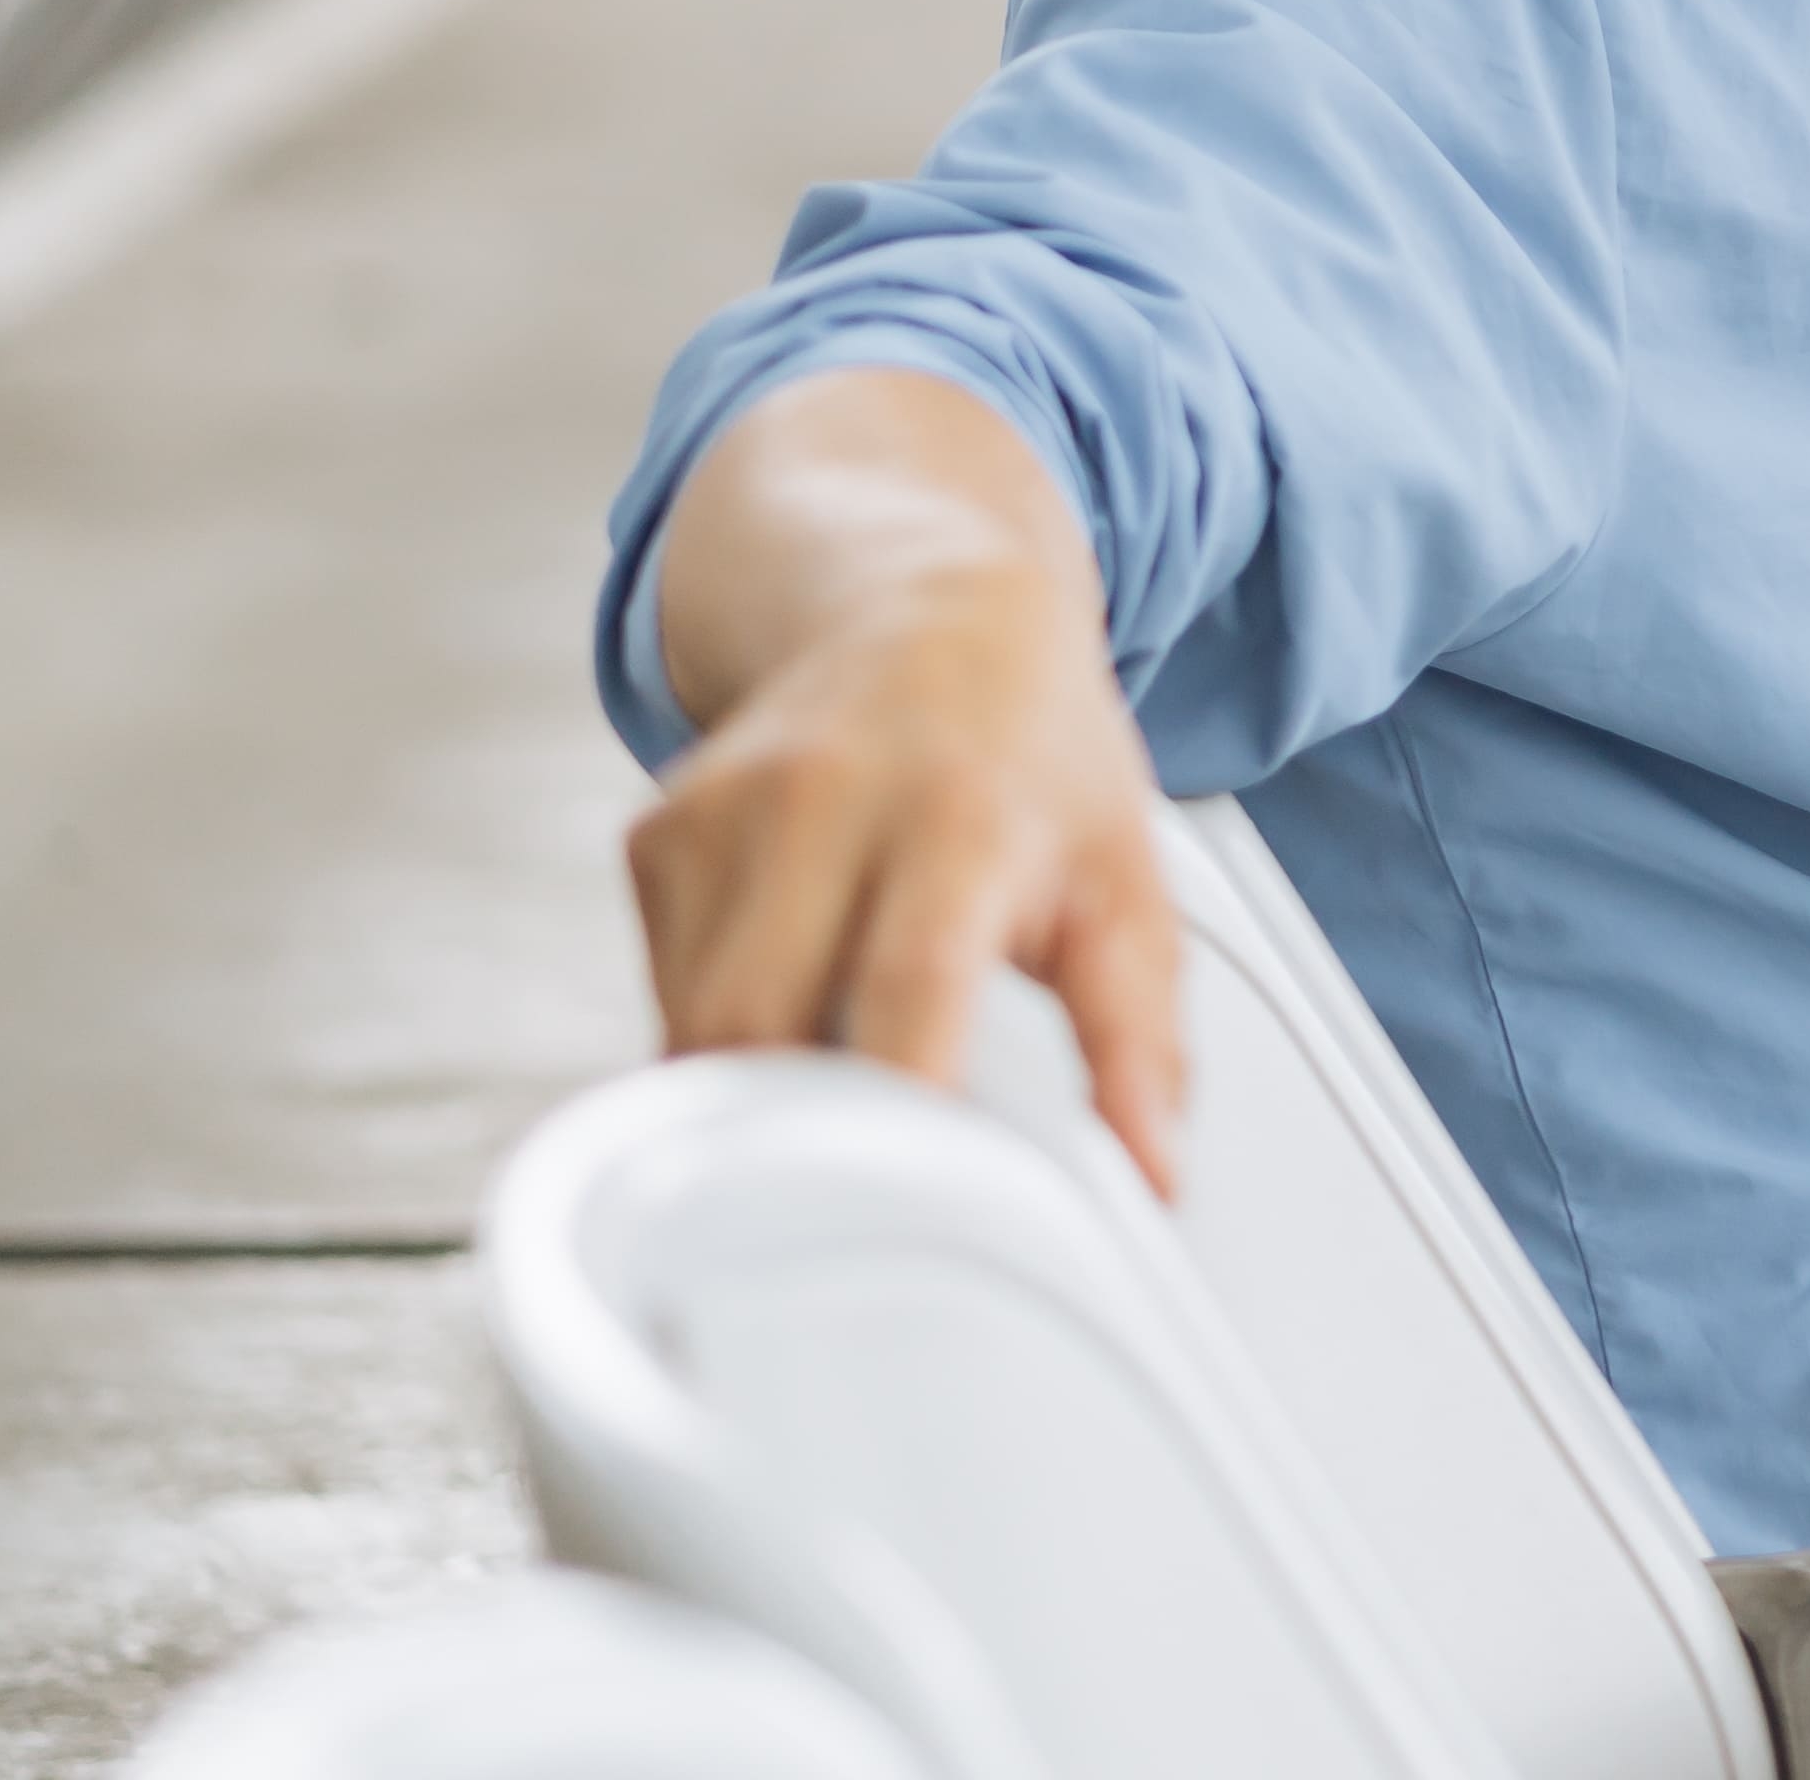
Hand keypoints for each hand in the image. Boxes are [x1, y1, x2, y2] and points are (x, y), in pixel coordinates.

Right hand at [627, 378, 1189, 1193]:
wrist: (930, 608)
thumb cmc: (1034, 757)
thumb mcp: (1123, 880)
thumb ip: (1138, 1035)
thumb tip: (1153, 1174)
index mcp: (960, 818)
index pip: (904, 986)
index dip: (893, 1104)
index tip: (905, 1201)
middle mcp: (825, 801)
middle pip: (762, 1030)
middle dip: (801, 1132)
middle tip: (871, 1176)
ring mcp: (724, 811)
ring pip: (695, 1029)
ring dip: (756, 1086)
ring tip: (846, 1061)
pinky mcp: (656, 833)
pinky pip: (664, 990)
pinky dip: (720, 1029)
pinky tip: (796, 983)